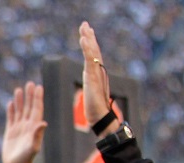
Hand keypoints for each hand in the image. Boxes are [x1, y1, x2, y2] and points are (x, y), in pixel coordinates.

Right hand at [2, 82, 46, 162]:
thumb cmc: (26, 159)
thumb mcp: (33, 147)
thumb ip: (37, 135)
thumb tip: (43, 123)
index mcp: (34, 127)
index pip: (36, 109)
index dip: (37, 98)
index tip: (38, 87)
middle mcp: (27, 125)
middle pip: (29, 107)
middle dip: (29, 95)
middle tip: (29, 84)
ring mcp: (19, 128)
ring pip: (20, 111)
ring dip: (20, 100)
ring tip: (18, 89)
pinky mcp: (11, 132)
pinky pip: (11, 118)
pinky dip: (11, 110)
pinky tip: (10, 103)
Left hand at [79, 21, 116, 135]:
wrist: (100, 118)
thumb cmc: (95, 109)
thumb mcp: (91, 93)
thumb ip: (92, 86)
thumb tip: (91, 85)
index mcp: (96, 74)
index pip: (92, 55)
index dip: (90, 44)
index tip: (86, 33)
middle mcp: (98, 71)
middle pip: (94, 50)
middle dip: (89, 36)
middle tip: (85, 24)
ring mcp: (96, 73)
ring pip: (92, 52)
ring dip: (88, 38)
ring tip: (84, 27)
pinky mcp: (93, 77)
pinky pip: (90, 59)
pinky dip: (87, 48)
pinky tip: (84, 38)